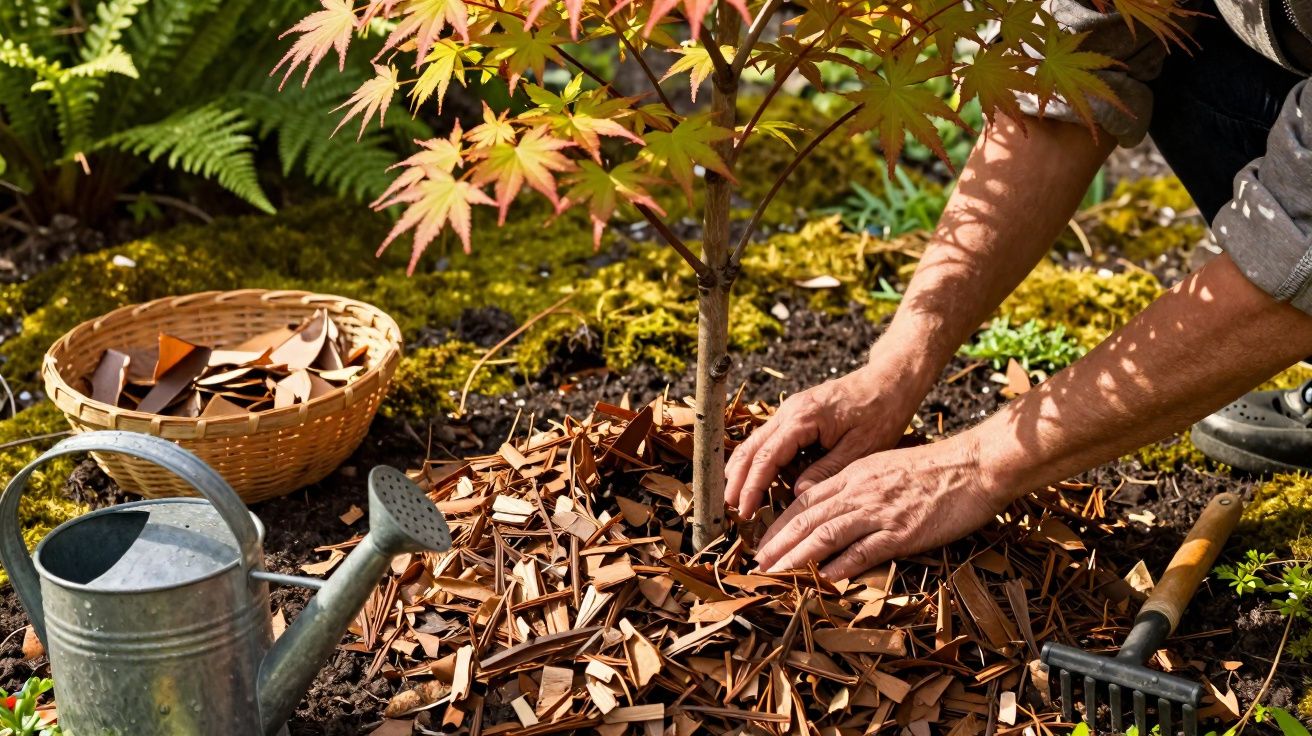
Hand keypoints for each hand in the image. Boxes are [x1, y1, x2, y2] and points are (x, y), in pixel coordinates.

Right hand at [724, 359, 925, 518]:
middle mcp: (790, 411)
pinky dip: (757, 459)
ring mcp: (791, 410)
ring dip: (742, 469)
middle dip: (737, 479)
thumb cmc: (881, 412)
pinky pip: (769, 438)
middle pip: (751, 447)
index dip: (752, 486)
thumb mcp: (860, 448)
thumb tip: (798, 494)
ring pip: (755, 441)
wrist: (890, 381)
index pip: (767, 457)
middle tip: (730, 509)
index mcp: (804, 418)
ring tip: (735, 497)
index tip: (744, 511)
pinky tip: (755, 477)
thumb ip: (827, 470)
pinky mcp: (797, 413)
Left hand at [752, 434, 1008, 579]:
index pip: (805, 500)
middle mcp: (859, 492)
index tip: (763, 542)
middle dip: (777, 544)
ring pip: (825, 535)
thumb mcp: (885, 467)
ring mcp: (879, 512)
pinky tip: (820, 581)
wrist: (974, 465)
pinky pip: (863, 551)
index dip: (780, 524)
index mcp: (854, 475)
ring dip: (796, 558)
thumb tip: (834, 503)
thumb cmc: (935, 469)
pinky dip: (838, 566)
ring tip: (775, 575)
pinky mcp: (902, 532)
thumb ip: (858, 484)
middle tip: (756, 565)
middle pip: (806, 518)